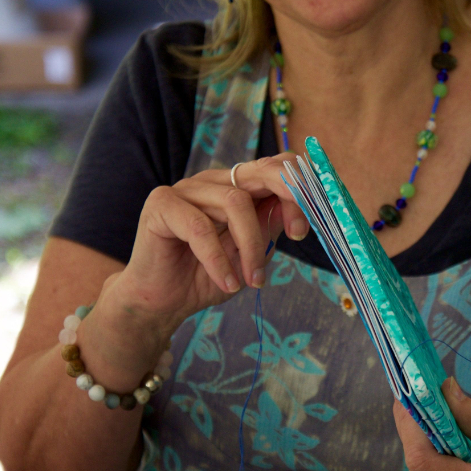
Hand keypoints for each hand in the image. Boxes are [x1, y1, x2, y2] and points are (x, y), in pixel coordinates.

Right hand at [114, 154, 307, 331]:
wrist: (162, 303)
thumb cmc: (205, 278)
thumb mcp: (248, 255)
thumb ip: (268, 228)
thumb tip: (295, 208)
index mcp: (235, 187)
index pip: (274, 167)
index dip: (298, 186)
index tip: (309, 223)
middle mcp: (212, 181)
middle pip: (260, 172)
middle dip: (287, 199)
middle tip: (299, 234)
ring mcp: (185, 189)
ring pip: (235, 202)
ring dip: (251, 246)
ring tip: (254, 280)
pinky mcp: (161, 204)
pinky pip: (199, 227)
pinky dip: (218, 259)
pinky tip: (228, 282)